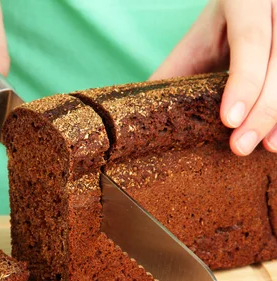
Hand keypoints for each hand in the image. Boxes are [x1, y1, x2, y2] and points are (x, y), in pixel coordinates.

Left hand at [150, 0, 276, 155]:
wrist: (253, 4)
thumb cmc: (222, 27)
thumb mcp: (196, 42)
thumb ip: (175, 72)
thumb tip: (136, 117)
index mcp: (246, 1)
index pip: (251, 40)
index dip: (244, 82)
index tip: (229, 121)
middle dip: (264, 109)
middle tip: (241, 146)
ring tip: (266, 146)